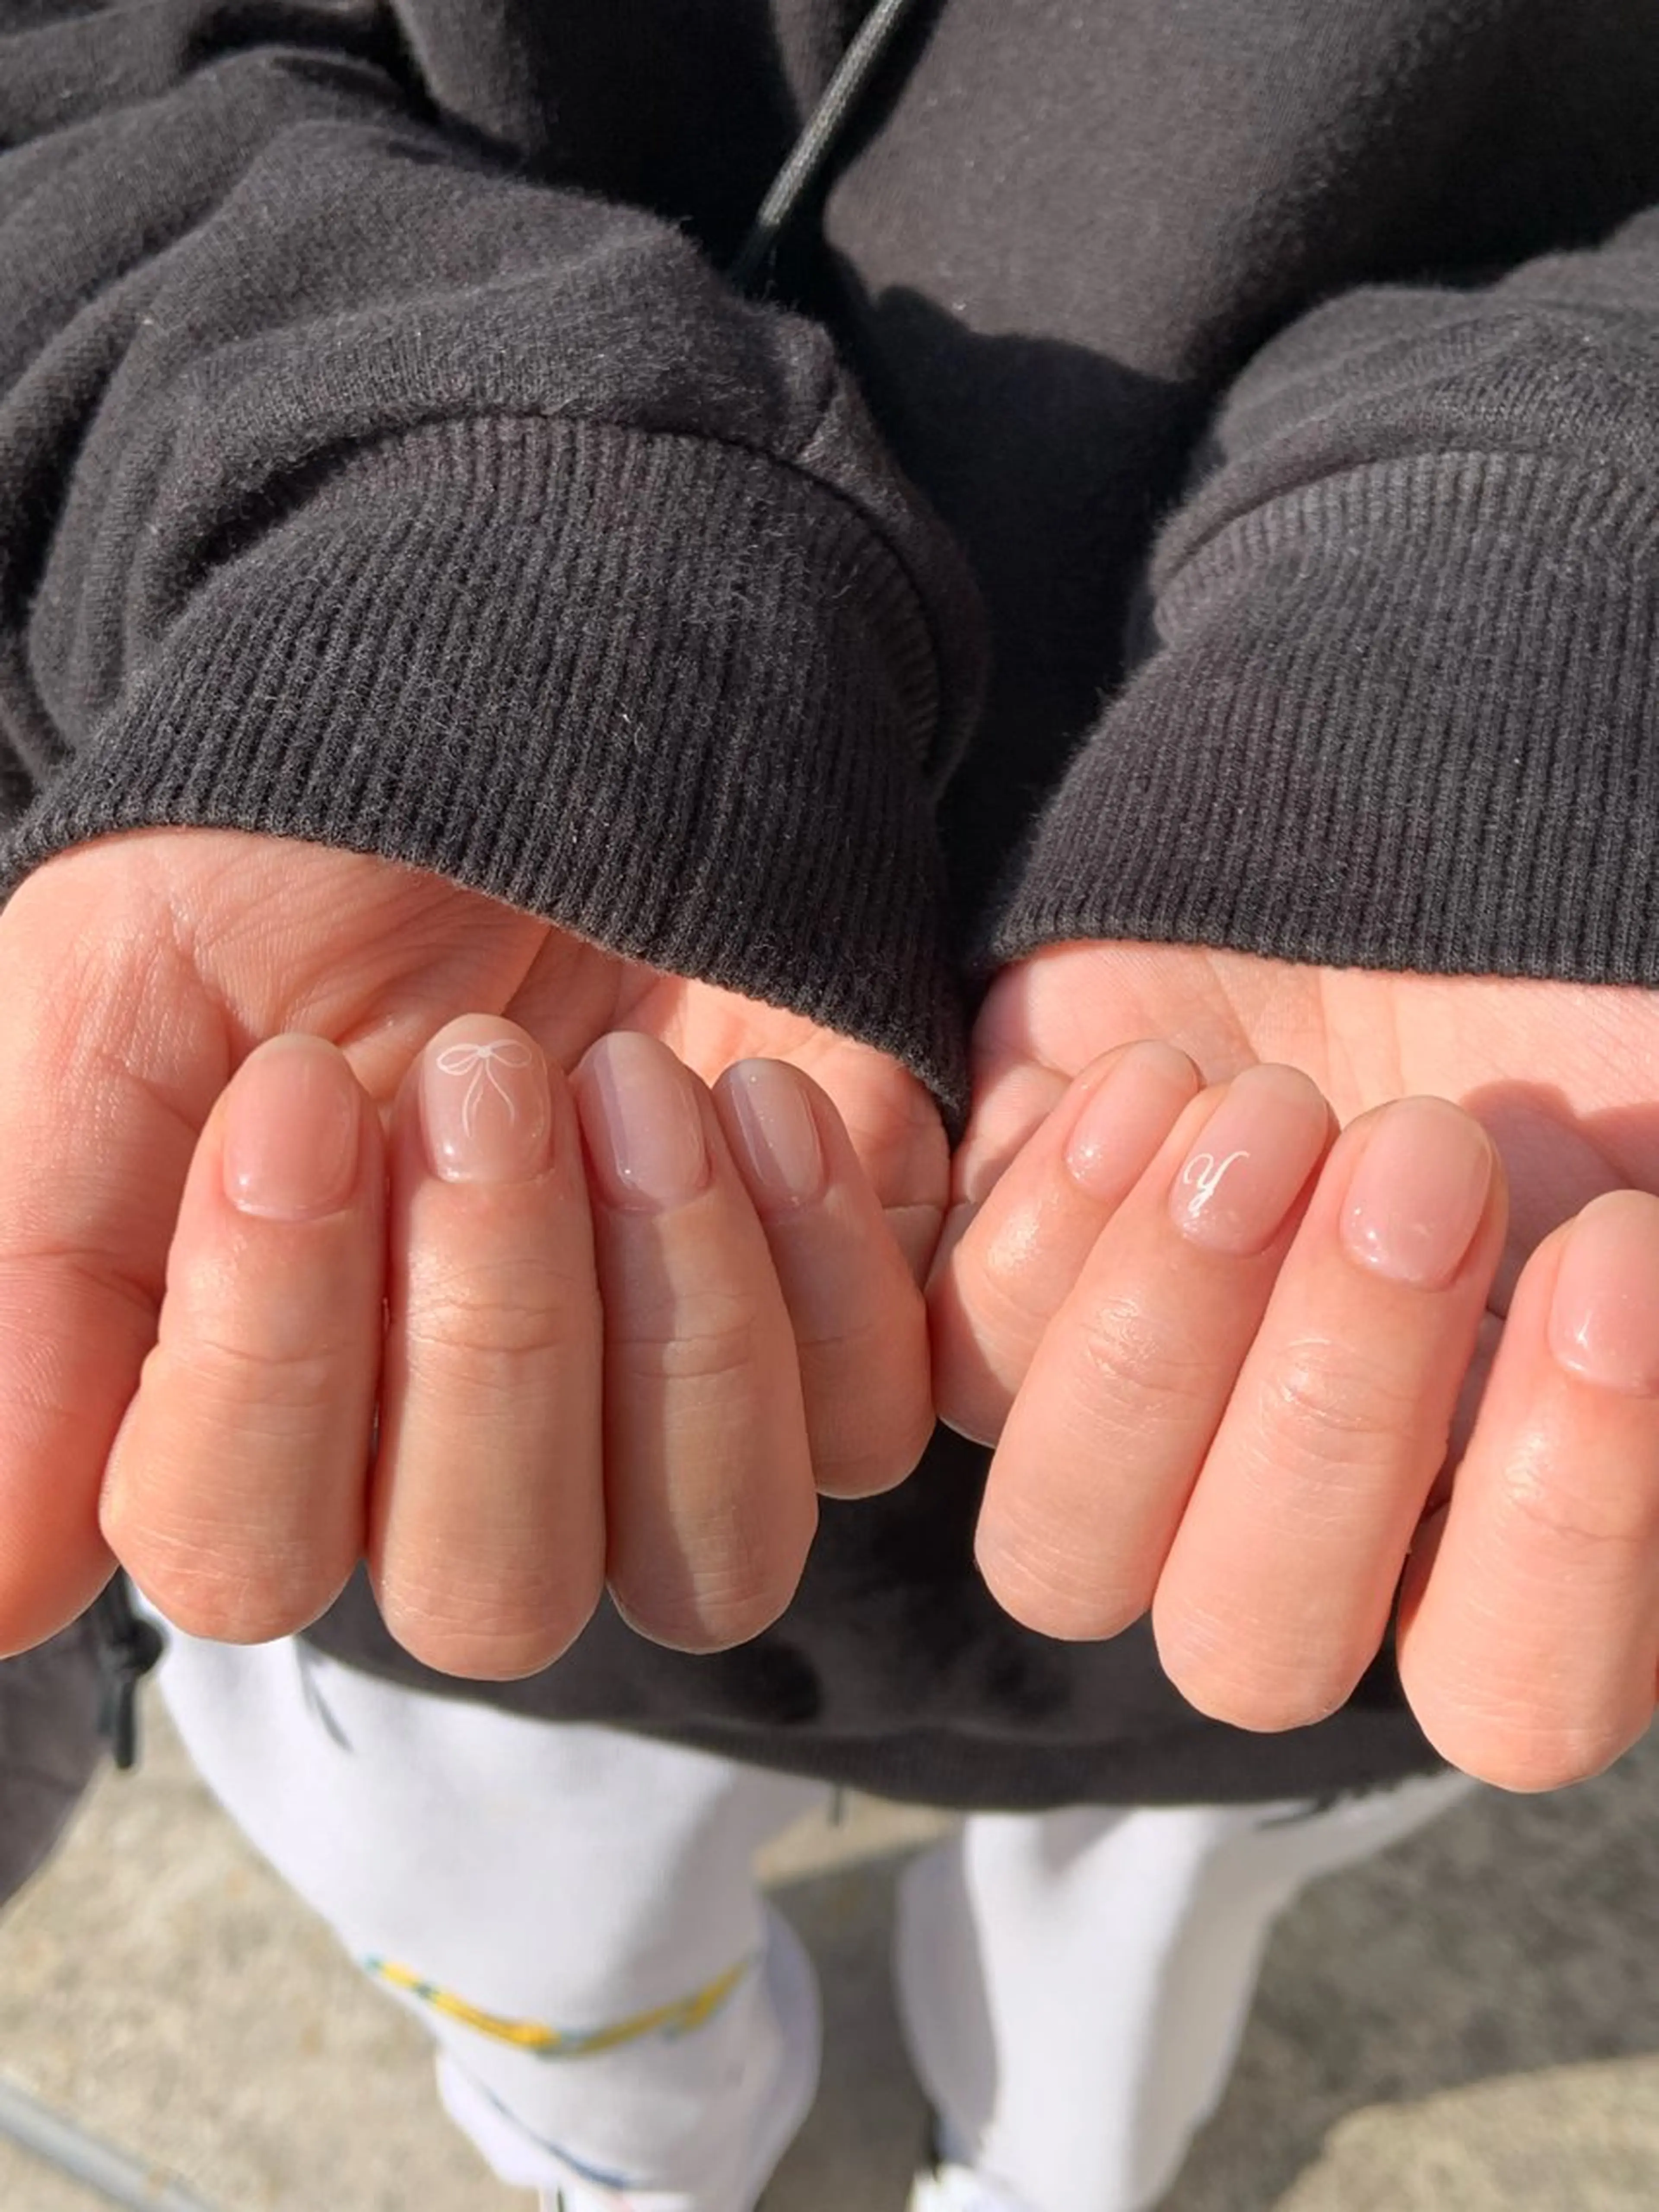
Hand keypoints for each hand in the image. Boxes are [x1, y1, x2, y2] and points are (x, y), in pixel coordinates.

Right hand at [0, 829, 941, 1673]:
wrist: (517, 715)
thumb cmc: (291, 874)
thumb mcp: (114, 1015)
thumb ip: (35, 1281)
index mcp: (267, 1409)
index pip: (245, 1551)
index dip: (269, 1356)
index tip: (295, 1091)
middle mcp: (467, 1460)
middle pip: (494, 1599)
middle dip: (491, 1343)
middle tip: (485, 1077)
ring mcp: (665, 1414)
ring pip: (710, 1559)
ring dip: (674, 1327)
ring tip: (632, 1082)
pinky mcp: (830, 1330)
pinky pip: (871, 1422)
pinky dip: (826, 1264)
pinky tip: (757, 1086)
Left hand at [933, 940, 1658, 1789]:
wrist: (1403, 836)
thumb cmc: (1583, 999)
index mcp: (1499, 1532)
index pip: (1512, 1696)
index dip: (1564, 1526)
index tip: (1613, 1252)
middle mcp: (1306, 1523)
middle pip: (1249, 1650)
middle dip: (1329, 1410)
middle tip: (1418, 1161)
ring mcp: (1140, 1432)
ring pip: (1060, 1553)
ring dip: (1158, 1339)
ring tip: (1265, 1117)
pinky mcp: (1009, 1311)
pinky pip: (955, 1365)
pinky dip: (1047, 1228)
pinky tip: (1155, 1077)